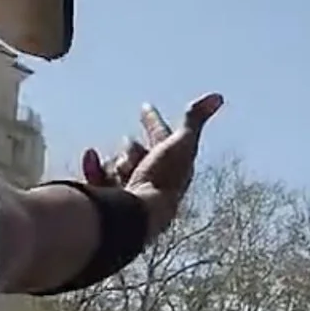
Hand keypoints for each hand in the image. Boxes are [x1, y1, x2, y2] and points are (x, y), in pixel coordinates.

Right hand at [79, 94, 223, 237]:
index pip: (162, 136)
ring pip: (117, 164)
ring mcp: (132, 191)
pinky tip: (91, 155)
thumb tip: (218, 96)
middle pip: (137, 152)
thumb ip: (194, 119)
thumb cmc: (163, 179)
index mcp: (173, 165)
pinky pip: (98, 176)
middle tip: (130, 150)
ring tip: (122, 169)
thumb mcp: (181, 143)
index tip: (144, 107)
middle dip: (132, 149)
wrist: (139, 213)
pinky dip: (94, 165)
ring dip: (117, 161)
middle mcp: (154, 179)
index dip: (153, 120)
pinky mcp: (110, 201)